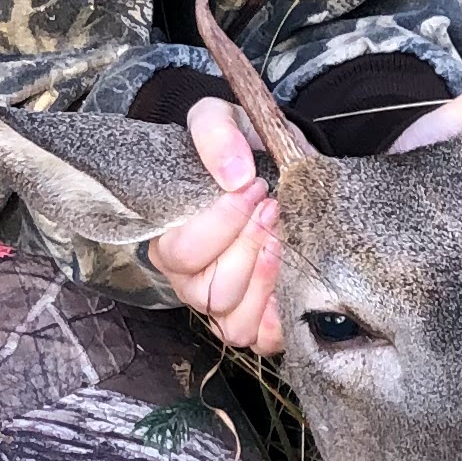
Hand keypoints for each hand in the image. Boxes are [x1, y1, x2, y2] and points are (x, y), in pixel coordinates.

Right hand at [148, 96, 283, 355]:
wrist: (265, 162)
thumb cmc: (235, 148)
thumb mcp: (220, 120)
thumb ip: (217, 135)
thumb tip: (235, 174)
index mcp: (168, 239)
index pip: (183, 252)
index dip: (222, 223)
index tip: (254, 187)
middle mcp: (188, 280)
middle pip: (209, 292)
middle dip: (249, 248)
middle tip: (273, 207)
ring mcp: (221, 304)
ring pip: (232, 322)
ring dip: (265, 280)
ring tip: (284, 238)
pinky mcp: (255, 319)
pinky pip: (263, 340)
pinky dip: (280, 316)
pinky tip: (293, 278)